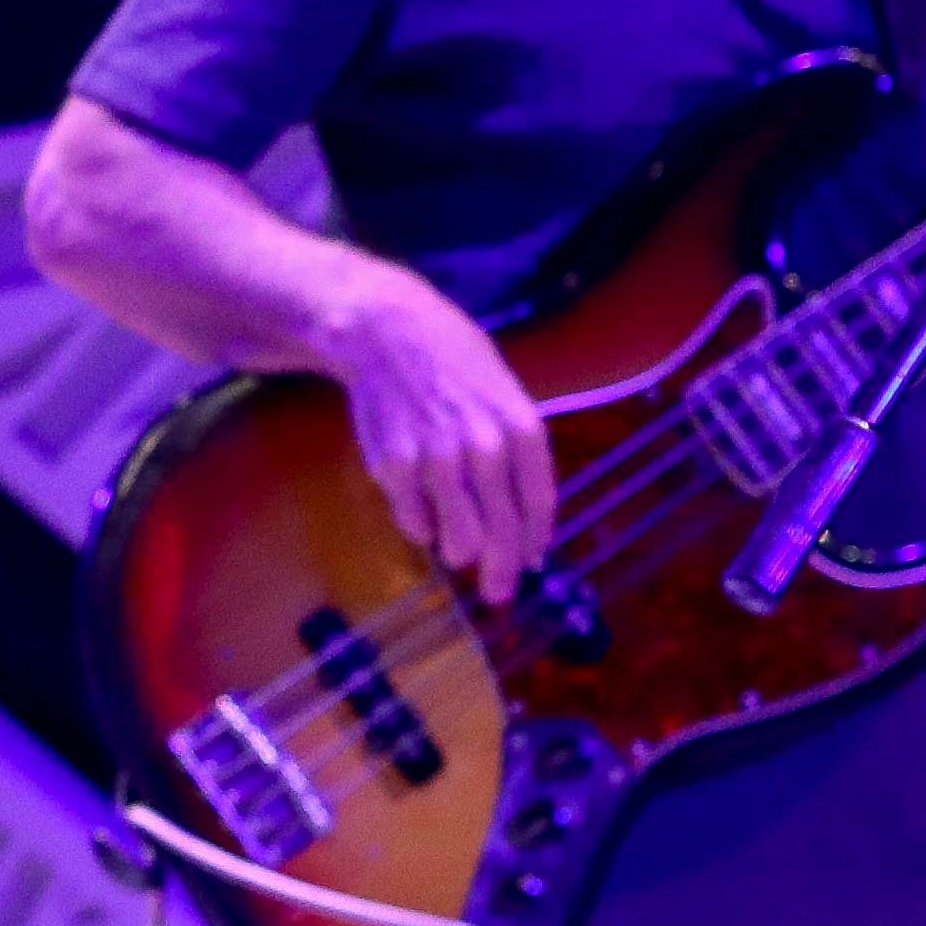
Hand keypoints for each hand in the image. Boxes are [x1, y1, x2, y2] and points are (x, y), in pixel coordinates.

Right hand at [317, 260, 557, 602]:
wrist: (386, 331)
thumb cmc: (452, 359)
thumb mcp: (502, 391)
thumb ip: (516, 447)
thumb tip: (522, 509)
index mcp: (522, 428)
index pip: (539, 505)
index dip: (536, 541)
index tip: (530, 563)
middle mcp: (486, 448)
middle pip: (504, 532)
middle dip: (503, 572)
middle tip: (499, 593)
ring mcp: (439, 460)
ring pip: (460, 538)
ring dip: (461, 552)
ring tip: (458, 554)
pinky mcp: (395, 468)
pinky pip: (414, 522)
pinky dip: (420, 526)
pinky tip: (421, 514)